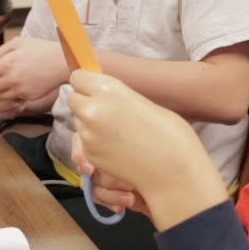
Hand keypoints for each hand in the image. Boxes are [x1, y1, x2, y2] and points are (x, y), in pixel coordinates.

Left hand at [0, 36, 66, 106]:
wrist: (61, 62)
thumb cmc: (40, 50)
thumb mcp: (17, 43)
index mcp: (7, 63)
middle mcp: (11, 78)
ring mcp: (20, 89)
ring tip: (6, 85)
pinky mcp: (27, 96)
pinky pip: (12, 100)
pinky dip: (11, 95)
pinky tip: (17, 87)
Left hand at [67, 70, 226, 228]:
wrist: (174, 172)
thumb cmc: (170, 134)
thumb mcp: (142, 102)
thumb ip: (117, 96)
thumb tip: (102, 95)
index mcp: (108, 90)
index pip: (78, 77)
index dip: (87, 83)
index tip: (95, 88)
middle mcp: (92, 110)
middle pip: (74, 98)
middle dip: (86, 102)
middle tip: (107, 110)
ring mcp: (88, 135)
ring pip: (78, 121)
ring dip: (89, 123)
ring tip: (117, 131)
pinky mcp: (89, 155)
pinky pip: (84, 142)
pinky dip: (94, 142)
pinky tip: (117, 147)